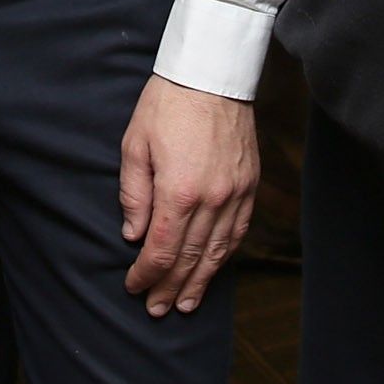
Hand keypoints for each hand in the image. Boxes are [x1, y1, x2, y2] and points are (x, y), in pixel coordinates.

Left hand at [119, 76, 256, 316]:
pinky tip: (214, 269)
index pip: (160, 249)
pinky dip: (225, 256)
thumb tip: (133, 235)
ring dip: (200, 281)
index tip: (134, 287)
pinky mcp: (249, 185)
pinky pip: (238, 231)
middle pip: (189, 257)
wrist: (211, 74)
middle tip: (157, 309)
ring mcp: (234, 194)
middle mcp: (211, 199)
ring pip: (218, 251)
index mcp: (178, 191)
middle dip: (170, 287)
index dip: (146, 274)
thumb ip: (134, 194)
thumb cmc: (166, 105)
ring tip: (187, 304)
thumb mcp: (135, 145)